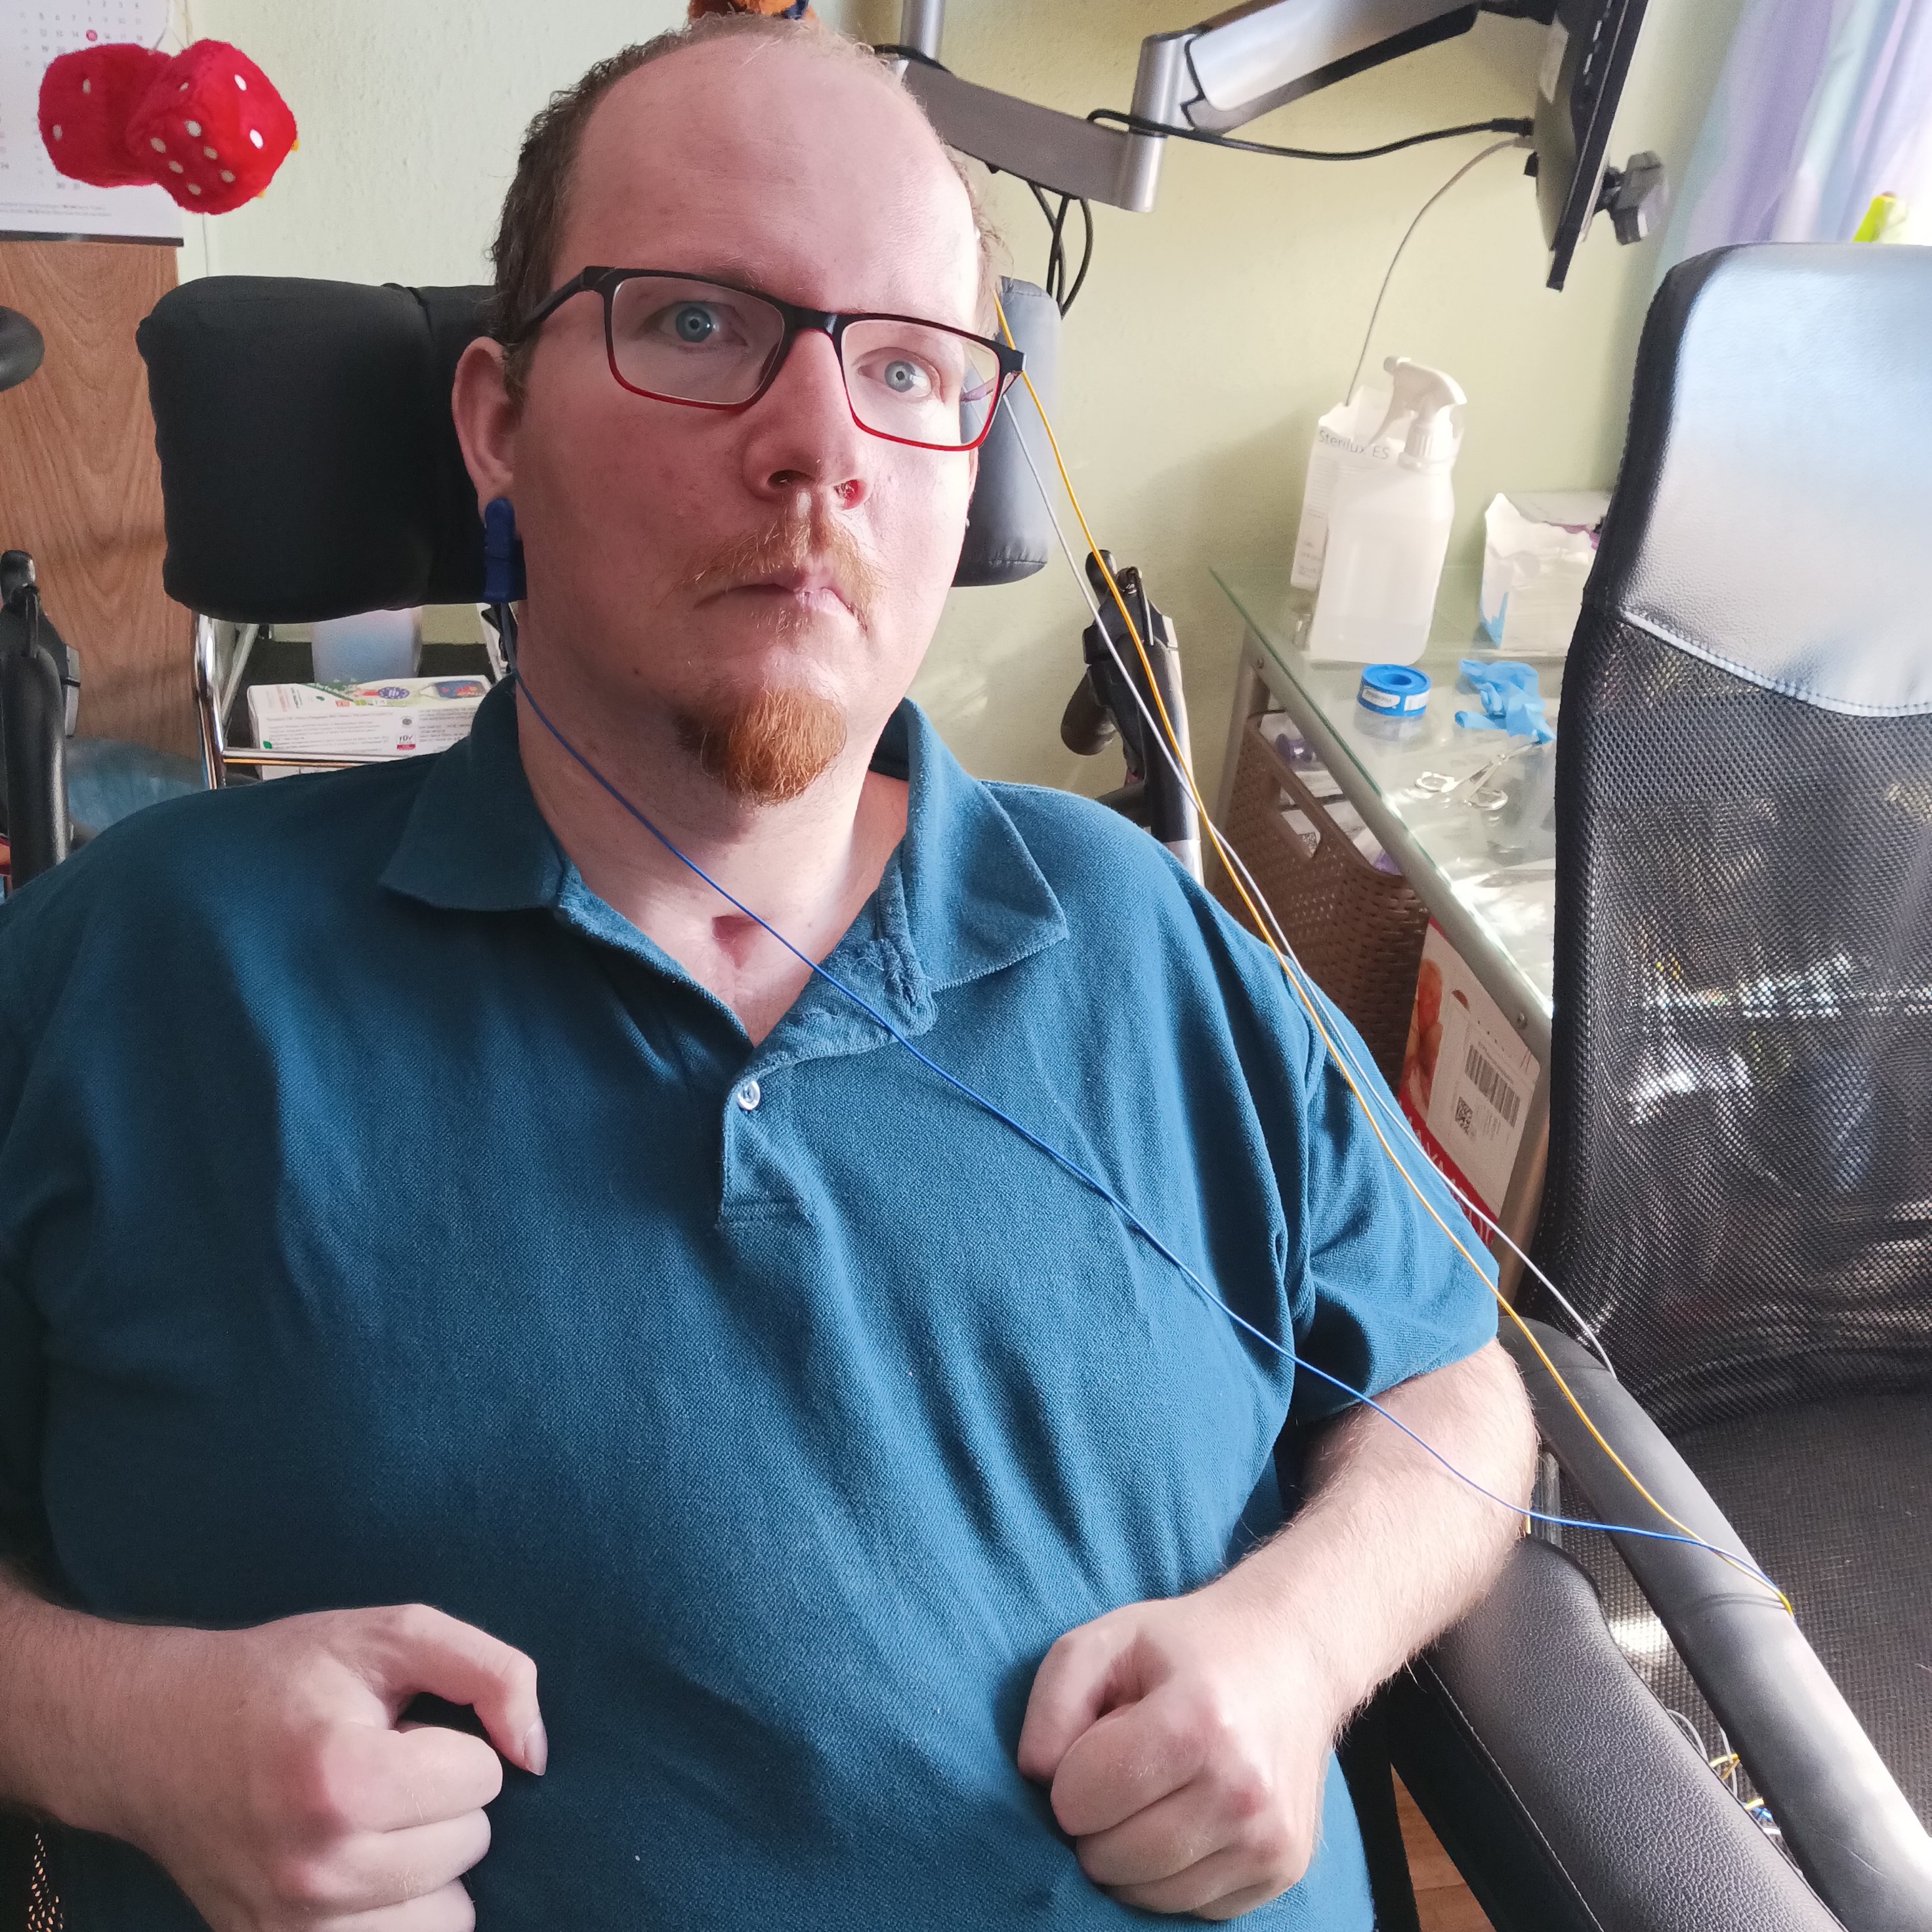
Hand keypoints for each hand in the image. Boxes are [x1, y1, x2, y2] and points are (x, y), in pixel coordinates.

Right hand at [101, 1602, 544, 1931]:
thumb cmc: (285, 1677)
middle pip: (468, 1847)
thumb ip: (491, 1672)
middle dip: (444, 1801)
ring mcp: (291, 1928)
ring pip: (447, 1916)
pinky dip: (403, 1913)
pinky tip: (368, 1868)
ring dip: (430, 1864)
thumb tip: (537, 1755)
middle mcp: (314, 1871)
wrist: (158, 1736)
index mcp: (341, 1781)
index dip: (454, 1743)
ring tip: (374, 1821)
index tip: (399, 1730)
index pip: (480, 1779)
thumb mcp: (392, 1635)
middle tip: (380, 1772)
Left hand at [1017, 1575, 1342, 1919]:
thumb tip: (1038, 1774)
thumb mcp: (1107, 1639)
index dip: (1070, 1773)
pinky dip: (1173, 1874)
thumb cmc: (1186, 1646)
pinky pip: (1194, 1908)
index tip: (1097, 1742)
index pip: (1079, 1799)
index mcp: (1195, 1724)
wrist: (1293, 1653)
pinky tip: (1188, 1818)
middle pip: (1111, 1858)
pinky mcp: (1286, 1869)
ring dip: (1129, 1856)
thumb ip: (1052, 1702)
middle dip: (1094, 1821)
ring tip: (1154, 1794)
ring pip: (1149, 1896)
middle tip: (1120, 1774)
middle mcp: (1241, 1790)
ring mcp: (1270, 1839)